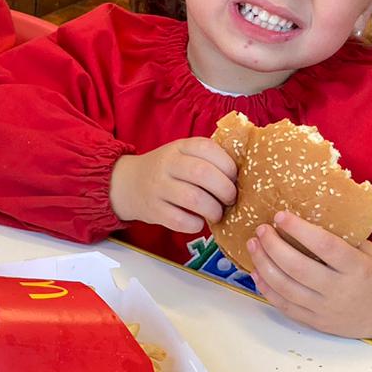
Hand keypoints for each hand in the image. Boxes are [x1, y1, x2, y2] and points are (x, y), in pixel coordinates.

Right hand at [109, 138, 237, 232]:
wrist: (126, 183)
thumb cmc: (166, 171)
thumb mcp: (182, 154)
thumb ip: (207, 159)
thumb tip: (245, 176)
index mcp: (179, 147)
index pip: (207, 148)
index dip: (227, 164)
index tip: (234, 177)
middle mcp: (167, 164)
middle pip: (202, 173)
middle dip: (225, 189)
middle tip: (230, 198)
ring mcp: (158, 187)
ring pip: (193, 199)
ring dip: (213, 209)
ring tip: (217, 213)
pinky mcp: (153, 210)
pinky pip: (180, 220)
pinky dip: (195, 224)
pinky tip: (198, 222)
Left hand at [248, 212, 371, 342]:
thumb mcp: (371, 253)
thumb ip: (343, 238)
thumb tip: (309, 214)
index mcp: (358, 268)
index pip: (324, 246)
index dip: (299, 229)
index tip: (280, 215)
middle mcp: (340, 291)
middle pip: (297, 267)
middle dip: (273, 246)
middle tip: (261, 229)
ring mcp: (326, 310)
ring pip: (285, 287)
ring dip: (263, 264)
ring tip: (254, 245)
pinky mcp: (317, 323)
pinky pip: (285, 306)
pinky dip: (266, 288)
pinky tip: (257, 272)